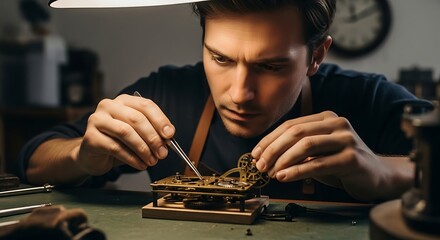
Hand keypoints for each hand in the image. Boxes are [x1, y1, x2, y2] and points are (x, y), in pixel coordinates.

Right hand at [75, 94, 174, 175]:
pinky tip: (140, 164)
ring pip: (126, 132)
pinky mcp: (90, 137)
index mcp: (124, 101)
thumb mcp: (137, 134)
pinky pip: (116, 148)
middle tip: (162, 153)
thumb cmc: (117, 142)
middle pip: (137, 119)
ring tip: (152, 161)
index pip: (146, 105)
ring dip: (143, 149)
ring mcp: (97, 120)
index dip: (160, 120)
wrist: (93, 155)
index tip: (170, 134)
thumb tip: (167, 140)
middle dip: (153, 138)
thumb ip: (151, 133)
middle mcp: (109, 106)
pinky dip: (132, 158)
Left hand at [251, 111, 402, 199]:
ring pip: (306, 145)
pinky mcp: (352, 158)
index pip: (290, 125)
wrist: (376, 176)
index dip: (269, 140)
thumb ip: (295, 148)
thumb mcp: (316, 152)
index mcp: (325, 117)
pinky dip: (298, 171)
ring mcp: (346, 139)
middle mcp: (336, 123)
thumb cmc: (341, 163)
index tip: (255, 154)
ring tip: (271, 172)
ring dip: (283, 160)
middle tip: (260, 165)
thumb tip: (264, 156)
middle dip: (273, 149)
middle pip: (295, 132)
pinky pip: (318, 164)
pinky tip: (285, 177)